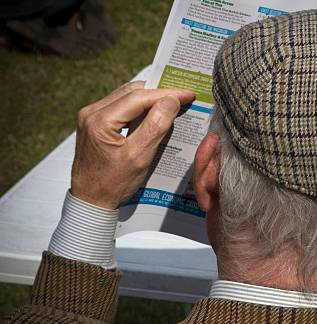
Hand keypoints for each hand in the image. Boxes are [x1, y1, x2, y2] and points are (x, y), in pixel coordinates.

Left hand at [71, 81, 195, 208]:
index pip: (139, 97)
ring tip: (172, 101)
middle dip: (159, 92)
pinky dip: (139, 106)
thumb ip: (155, 126)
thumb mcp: (139, 157)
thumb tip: (171, 101)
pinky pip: (119, 105)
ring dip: (149, 97)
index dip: (166, 93)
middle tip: (183, 96)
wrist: (90, 200)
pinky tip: (154, 111)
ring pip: (125, 96)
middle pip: (131, 92)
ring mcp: (90, 116)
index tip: (189, 94)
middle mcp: (91, 112)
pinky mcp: (93, 122)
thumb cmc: (114, 184)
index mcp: (100, 120)